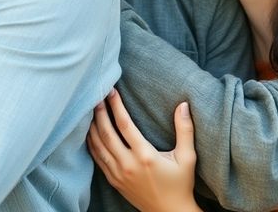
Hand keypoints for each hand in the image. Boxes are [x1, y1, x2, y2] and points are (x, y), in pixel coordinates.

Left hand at [87, 91, 199, 211]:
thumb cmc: (180, 184)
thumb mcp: (187, 157)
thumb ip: (185, 130)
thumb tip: (183, 105)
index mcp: (145, 156)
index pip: (124, 125)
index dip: (116, 106)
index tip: (112, 92)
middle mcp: (128, 164)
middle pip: (106, 133)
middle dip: (99, 113)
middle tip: (96, 96)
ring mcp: (118, 174)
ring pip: (98, 145)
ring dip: (92, 126)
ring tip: (90, 110)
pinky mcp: (113, 180)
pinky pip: (97, 158)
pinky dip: (91, 143)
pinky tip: (90, 132)